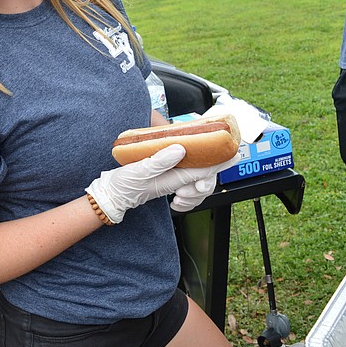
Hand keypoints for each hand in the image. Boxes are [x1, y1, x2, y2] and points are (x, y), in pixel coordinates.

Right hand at [86, 145, 234, 222]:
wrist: (111, 197)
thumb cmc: (123, 186)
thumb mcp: (140, 170)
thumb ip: (160, 160)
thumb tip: (181, 149)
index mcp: (172, 179)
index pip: (202, 170)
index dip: (220, 161)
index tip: (234, 153)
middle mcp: (174, 181)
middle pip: (203, 174)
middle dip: (216, 164)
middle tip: (226, 151)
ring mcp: (169, 181)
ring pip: (195, 174)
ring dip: (204, 166)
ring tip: (208, 154)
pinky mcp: (163, 178)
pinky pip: (184, 174)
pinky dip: (190, 167)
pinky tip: (185, 157)